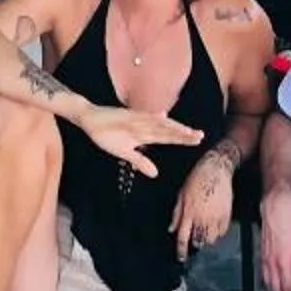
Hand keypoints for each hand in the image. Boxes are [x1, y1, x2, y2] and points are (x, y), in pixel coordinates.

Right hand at [73, 101, 203, 180]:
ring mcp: (136, 120)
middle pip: (167, 130)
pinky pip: (141, 118)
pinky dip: (152, 117)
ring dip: (173, 127)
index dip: (182, 139)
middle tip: (201, 136)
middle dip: (183, 134)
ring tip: (188, 131)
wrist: (89, 119)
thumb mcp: (124, 153)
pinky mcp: (126, 116)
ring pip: (158, 124)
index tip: (198, 140)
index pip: (167, 137)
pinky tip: (163, 117)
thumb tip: (156, 174)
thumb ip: (140, 161)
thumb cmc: (106, 134)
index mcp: (145, 134)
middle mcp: (144, 125)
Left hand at [171, 151, 238, 257]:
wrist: (216, 170)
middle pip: (199, 241)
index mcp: (188, 213)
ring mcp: (216, 218)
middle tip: (195, 238)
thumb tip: (171, 229)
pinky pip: (222, 232)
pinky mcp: (227, 216)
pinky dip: (218, 232)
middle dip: (196, 243)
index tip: (180, 258)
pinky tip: (214, 224)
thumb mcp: (181, 194)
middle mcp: (202, 218)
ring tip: (205, 230)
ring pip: (211, 239)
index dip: (181, 250)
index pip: (183, 237)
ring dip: (207, 238)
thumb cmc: (196, 179)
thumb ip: (177, 214)